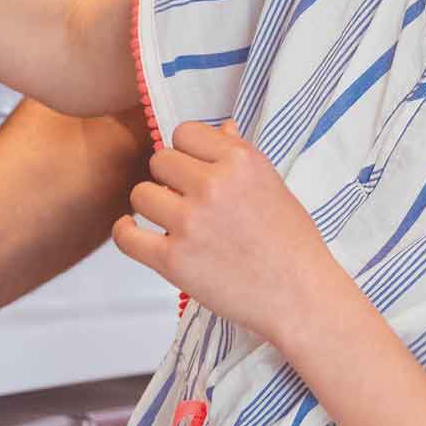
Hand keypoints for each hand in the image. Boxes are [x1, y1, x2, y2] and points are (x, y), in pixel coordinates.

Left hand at [113, 121, 354, 347]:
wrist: (300, 297)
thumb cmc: (292, 243)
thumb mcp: (273, 184)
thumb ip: (240, 154)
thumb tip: (221, 128)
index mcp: (240, 161)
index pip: (185, 132)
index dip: (187, 151)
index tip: (194, 167)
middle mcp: (213, 186)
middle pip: (160, 160)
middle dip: (169, 177)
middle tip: (185, 197)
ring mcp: (190, 223)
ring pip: (140, 193)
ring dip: (152, 204)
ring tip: (170, 218)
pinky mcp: (173, 260)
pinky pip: (126, 236)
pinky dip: (125, 231)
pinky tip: (134, 229)